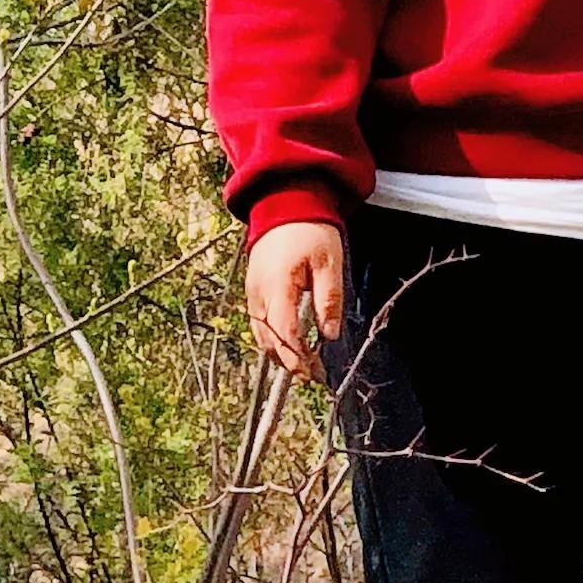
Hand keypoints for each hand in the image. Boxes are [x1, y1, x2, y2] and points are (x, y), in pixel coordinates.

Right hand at [245, 216, 346, 382]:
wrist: (284, 206)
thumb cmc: (310, 231)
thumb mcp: (329, 264)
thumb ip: (328, 300)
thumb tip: (329, 334)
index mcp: (278, 285)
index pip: (285, 333)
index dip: (299, 357)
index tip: (316, 371)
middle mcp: (259, 293)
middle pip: (269, 340)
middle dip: (289, 362)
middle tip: (312, 376)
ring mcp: (252, 292)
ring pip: (260, 335)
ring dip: (279, 354)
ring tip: (302, 366)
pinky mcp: (253, 290)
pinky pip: (258, 323)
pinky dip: (271, 339)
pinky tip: (288, 346)